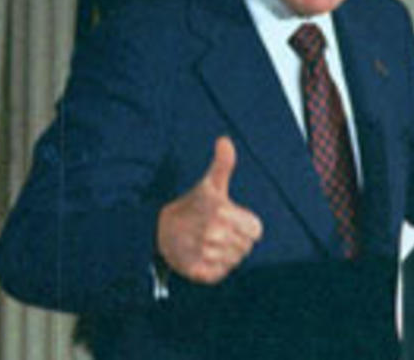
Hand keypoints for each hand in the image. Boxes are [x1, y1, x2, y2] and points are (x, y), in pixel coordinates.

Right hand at [157, 136, 263, 283]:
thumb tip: (225, 140)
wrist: (158, 230)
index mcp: (223, 212)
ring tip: (209, 243)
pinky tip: (203, 256)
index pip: (255, 230)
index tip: (228, 219)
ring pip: (235, 260)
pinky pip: (222, 274)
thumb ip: (223, 164)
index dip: (244, 224)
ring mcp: (206, 255)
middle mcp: (214, 235)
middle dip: (235, 239)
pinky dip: (216, 268)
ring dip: (226, 254)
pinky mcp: (199, 272)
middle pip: (246, 246)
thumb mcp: (209, 184)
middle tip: (216, 230)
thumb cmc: (191, 205)